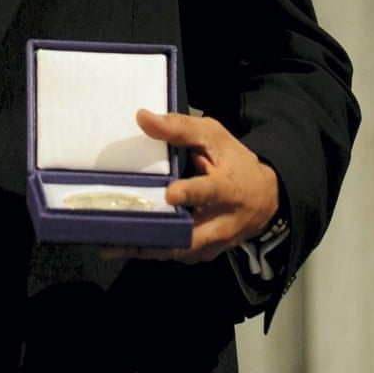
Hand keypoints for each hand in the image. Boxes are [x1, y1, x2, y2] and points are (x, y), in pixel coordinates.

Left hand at [103, 109, 278, 263]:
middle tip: (119, 228)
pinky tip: (120, 244)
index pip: (209, 192)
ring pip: (175, 250)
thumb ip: (179, 128)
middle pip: (187, 235)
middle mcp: (221, 223)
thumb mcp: (213, 136)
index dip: (191, 193)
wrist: (264, 200)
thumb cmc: (234, 162)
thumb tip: (142, 117)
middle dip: (155, 234)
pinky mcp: (201, 255)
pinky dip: (148, 249)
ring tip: (109, 242)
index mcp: (227, 188)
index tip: (170, 193)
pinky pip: (172, 253)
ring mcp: (211, 244)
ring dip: (144, 247)